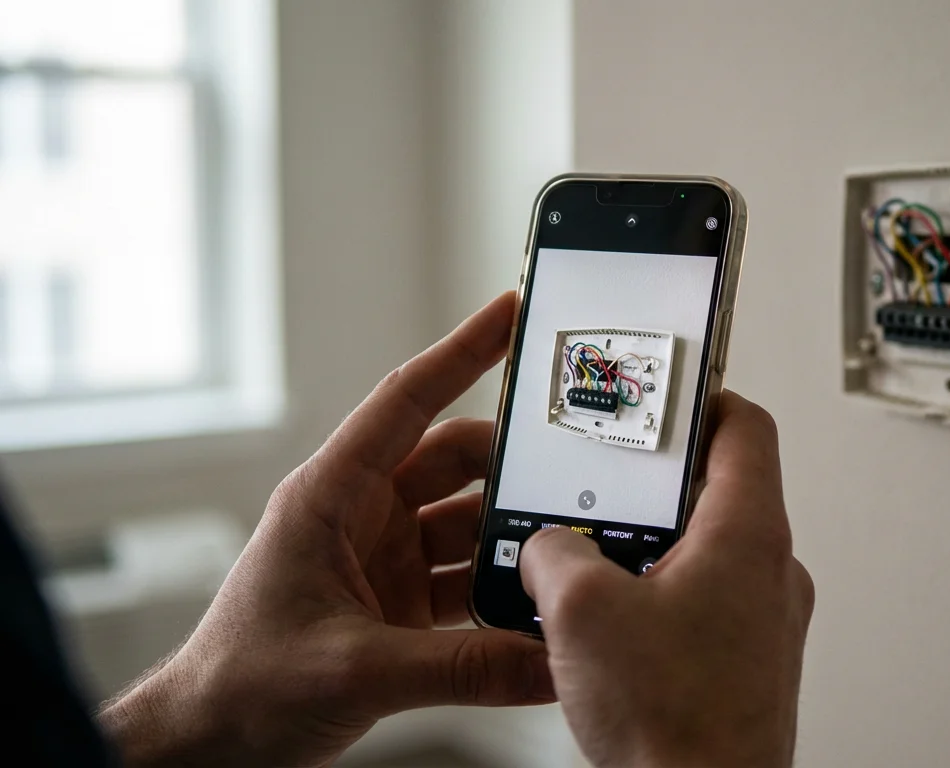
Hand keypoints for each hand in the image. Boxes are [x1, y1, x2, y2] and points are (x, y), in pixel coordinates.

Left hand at [99, 293, 554, 767]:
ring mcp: (383, 563)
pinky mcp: (400, 609)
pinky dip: (503, 590)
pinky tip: (537, 604)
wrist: (205, 748)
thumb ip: (461, 669)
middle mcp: (360, 518)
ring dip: (513, 537)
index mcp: (329, 497)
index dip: (462, 352)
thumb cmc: (237, 689)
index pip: (407, 402)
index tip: (512, 313)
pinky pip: (466, 580)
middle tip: (573, 463)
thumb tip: (547, 661)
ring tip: (566, 547)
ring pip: (468, 524)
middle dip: (513, 462)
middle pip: (454, 462)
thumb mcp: (353, 671)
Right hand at [520, 392, 814, 767]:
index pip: (745, 427)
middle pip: (721, 490)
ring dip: (652, 551)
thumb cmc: (677, 727)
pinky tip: (613, 630)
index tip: (665, 394)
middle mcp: (770, 573)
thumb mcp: (581, 614)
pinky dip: (661, 602)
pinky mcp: (748, 664)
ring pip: (708, 554)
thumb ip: (554, 554)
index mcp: (747, 535)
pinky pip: (705, 607)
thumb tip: (546, 549)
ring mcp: (765, 622)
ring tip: (597, 566)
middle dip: (654, 487)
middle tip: (608, 485)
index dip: (702, 398)